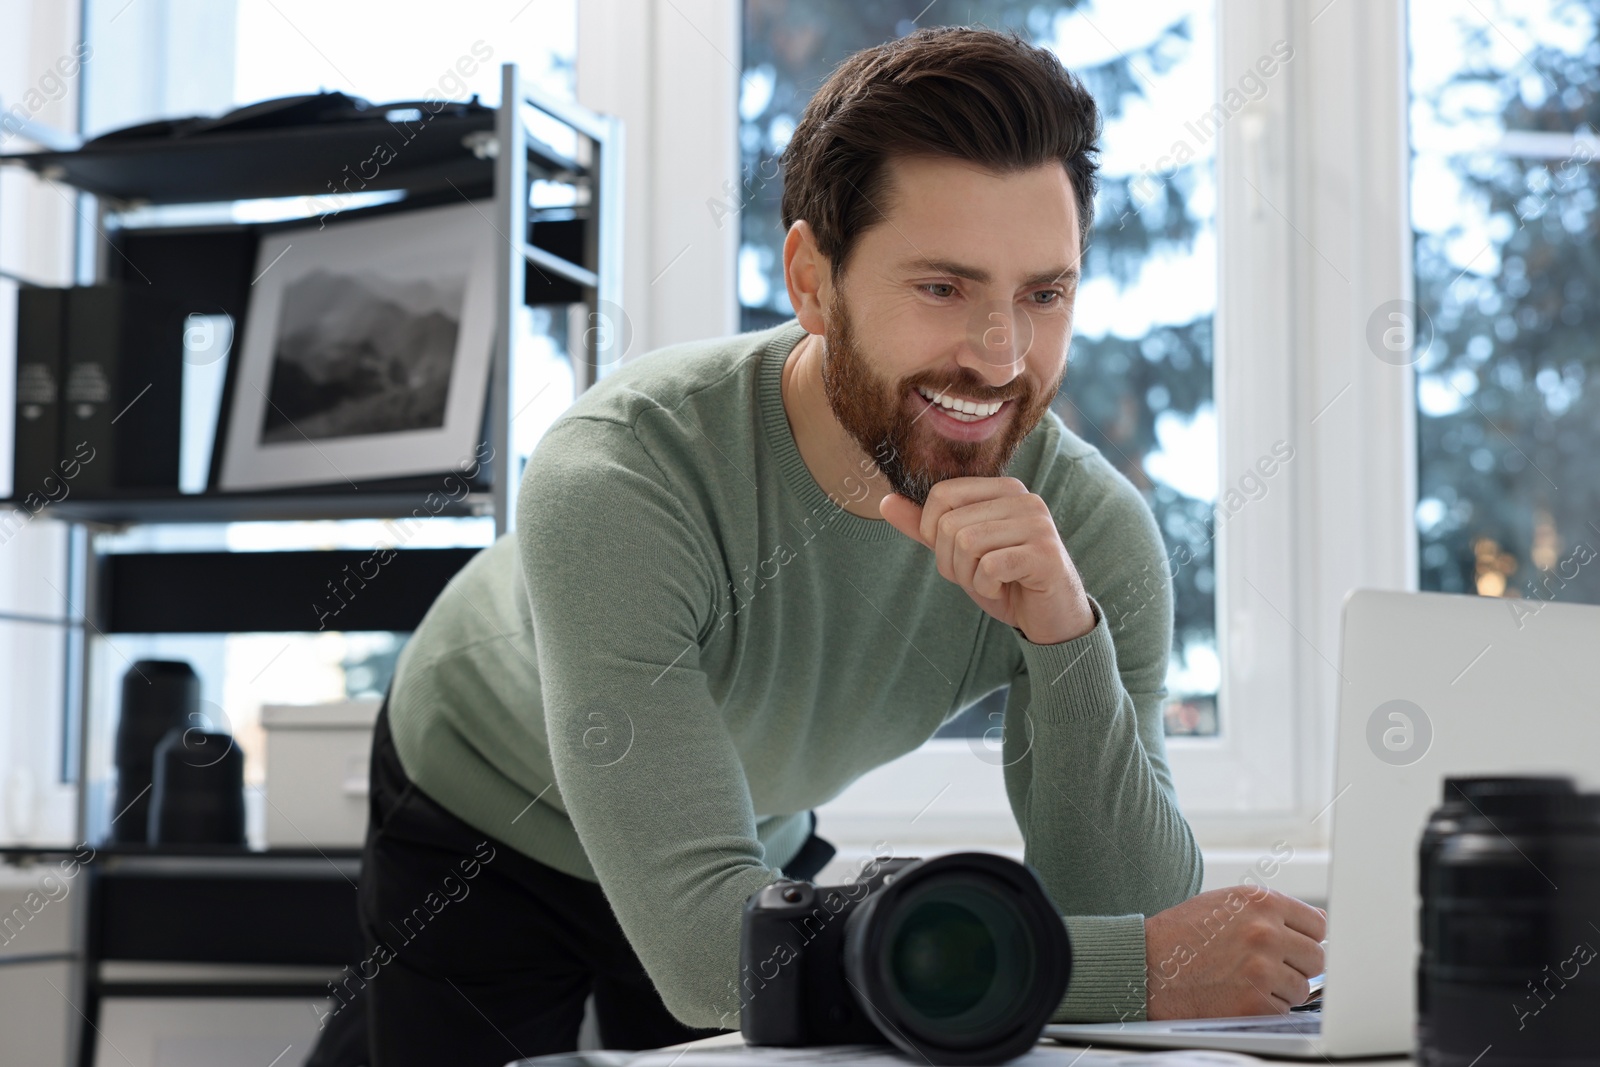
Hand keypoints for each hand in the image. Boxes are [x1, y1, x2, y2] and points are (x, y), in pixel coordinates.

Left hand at [879, 477, 1094, 644]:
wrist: (1050, 618)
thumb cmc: (1005, 581)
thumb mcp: (959, 553)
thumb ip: (925, 527)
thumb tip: (885, 501)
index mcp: (1002, 489)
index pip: (941, 494)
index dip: (932, 532)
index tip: (955, 553)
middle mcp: (1024, 498)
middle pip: (949, 523)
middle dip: (950, 561)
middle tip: (977, 575)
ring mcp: (1037, 524)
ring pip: (966, 543)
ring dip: (968, 576)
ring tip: (991, 582)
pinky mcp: (1045, 553)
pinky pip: (989, 566)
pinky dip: (986, 588)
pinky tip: (1005, 589)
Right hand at [1144, 886, 1327, 1018]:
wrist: (1144, 966)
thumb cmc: (1182, 934)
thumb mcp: (1225, 903)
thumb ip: (1271, 910)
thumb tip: (1319, 922)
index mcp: (1260, 902)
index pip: (1318, 924)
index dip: (1305, 938)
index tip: (1293, 947)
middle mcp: (1265, 932)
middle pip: (1317, 957)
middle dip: (1297, 965)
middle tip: (1269, 968)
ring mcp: (1262, 969)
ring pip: (1302, 987)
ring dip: (1281, 989)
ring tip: (1246, 981)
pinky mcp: (1254, 1003)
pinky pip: (1283, 1010)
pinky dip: (1265, 1008)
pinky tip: (1238, 995)